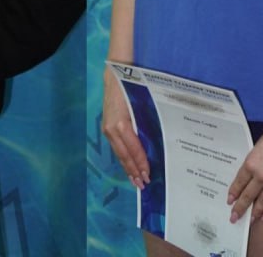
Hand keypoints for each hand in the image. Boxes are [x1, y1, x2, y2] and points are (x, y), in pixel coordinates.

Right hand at [101, 67, 148, 188]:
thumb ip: (146, 125)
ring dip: (127, 168)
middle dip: (133, 171)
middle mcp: (111, 130)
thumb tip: (156, 144)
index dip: (141, 164)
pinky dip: (122, 158)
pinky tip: (127, 166)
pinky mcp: (106, 128)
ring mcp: (107, 129)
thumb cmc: (132, 90)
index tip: (148, 176)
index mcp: (122, 125)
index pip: (134, 150)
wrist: (114, 77)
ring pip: (119, 153)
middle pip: (124, 155)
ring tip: (134, 180)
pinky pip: (116, 147)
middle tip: (142, 185)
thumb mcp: (141, 107)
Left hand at [227, 120, 262, 223]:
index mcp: (250, 164)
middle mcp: (261, 175)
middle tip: (234, 218)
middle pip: (248, 196)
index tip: (229, 202)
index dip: (234, 194)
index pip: (239, 183)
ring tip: (249, 221)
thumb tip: (248, 176)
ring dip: (255, 213)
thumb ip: (252, 163)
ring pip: (262, 202)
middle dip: (240, 208)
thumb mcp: (256, 148)